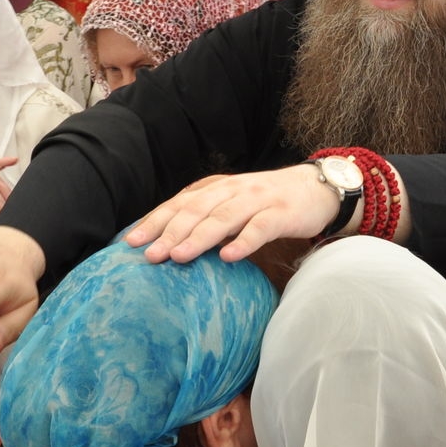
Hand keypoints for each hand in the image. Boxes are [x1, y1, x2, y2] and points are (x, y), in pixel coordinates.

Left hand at [126, 164, 336, 263]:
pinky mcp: (282, 213)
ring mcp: (257, 200)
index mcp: (216, 189)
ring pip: (223, 218)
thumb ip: (204, 217)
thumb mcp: (231, 205)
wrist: (315, 188)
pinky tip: (229, 257)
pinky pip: (260, 228)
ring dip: (199, 237)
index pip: (179, 204)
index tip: (130, 242)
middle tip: (149, 255)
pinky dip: (244, 241)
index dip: (154, 221)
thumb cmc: (266, 202)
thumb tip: (167, 243)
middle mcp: (232, 191)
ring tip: (178, 256)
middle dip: (169, 232)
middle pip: (195, 210)